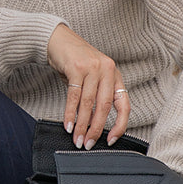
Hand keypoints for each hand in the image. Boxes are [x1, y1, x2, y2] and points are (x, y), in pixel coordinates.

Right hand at [46, 23, 130, 147]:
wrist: (58, 39)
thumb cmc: (75, 60)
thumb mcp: (92, 76)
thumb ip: (96, 95)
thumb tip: (93, 125)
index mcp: (114, 74)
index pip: (124, 104)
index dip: (120, 125)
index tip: (111, 140)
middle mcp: (107, 70)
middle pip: (104, 107)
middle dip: (96, 129)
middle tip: (88, 143)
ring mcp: (92, 68)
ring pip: (88, 104)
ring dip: (82, 125)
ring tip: (77, 138)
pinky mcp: (76, 68)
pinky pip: (74, 97)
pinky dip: (70, 113)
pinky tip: (67, 125)